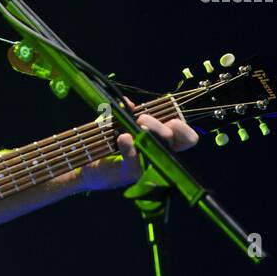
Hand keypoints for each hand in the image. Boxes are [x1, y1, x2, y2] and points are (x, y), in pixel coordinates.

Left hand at [78, 99, 198, 192]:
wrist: (89, 169)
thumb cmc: (109, 147)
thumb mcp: (118, 126)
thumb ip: (125, 113)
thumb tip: (127, 102)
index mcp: (161, 144)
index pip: (187, 139)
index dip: (184, 128)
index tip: (170, 119)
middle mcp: (158, 156)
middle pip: (173, 139)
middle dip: (159, 125)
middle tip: (142, 119)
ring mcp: (145, 166)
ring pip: (158, 149)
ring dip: (150, 132)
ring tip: (137, 123)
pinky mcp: (129, 173)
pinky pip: (134, 160)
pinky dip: (129, 146)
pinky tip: (123, 137)